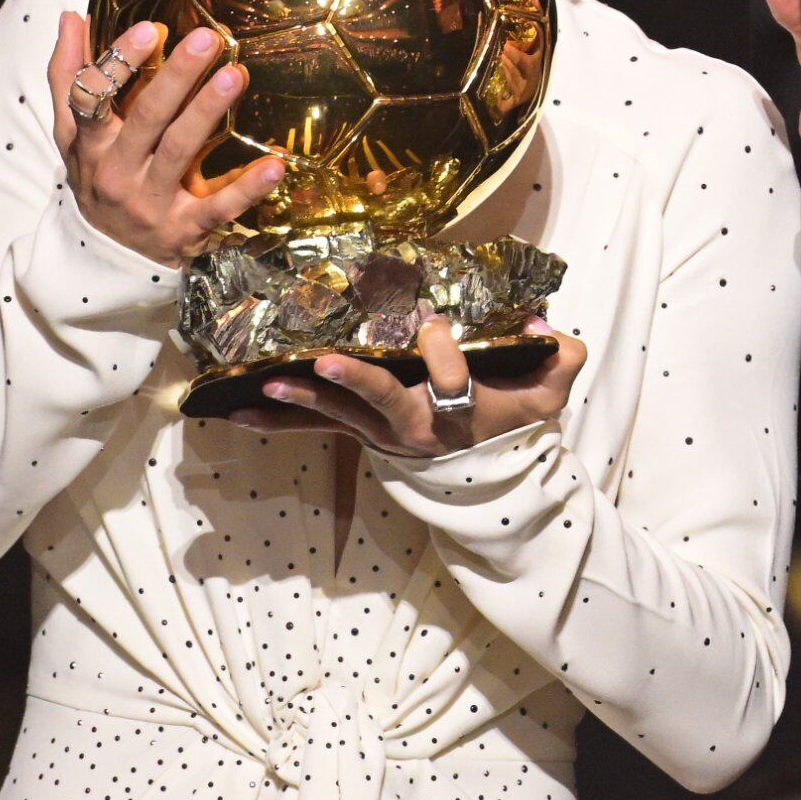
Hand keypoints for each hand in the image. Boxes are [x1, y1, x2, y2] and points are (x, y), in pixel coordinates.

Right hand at [47, 10, 283, 267]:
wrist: (108, 255)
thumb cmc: (98, 174)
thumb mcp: (73, 132)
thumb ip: (70, 75)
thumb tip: (72, 17)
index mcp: (90, 142)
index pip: (94, 98)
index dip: (119, 64)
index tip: (151, 29)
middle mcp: (117, 171)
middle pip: (147, 118)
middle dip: (177, 77)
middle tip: (207, 39)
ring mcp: (151, 201)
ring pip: (179, 151)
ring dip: (207, 112)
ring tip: (235, 75)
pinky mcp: (186, 228)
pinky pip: (218, 207)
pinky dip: (247, 188)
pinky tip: (274, 165)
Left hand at [246, 313, 586, 457]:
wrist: (488, 474)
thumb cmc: (513, 421)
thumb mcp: (551, 391)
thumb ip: (561, 354)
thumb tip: (539, 325)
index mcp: (455, 406)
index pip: (447, 370)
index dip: (445, 350)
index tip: (439, 325)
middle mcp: (409, 421)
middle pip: (378, 396)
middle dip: (351, 378)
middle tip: (322, 362)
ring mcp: (378, 429)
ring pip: (336, 411)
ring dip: (299, 397)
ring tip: (261, 382)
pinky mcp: (358, 430)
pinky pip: (313, 426)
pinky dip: (278, 418)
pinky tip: (240, 410)